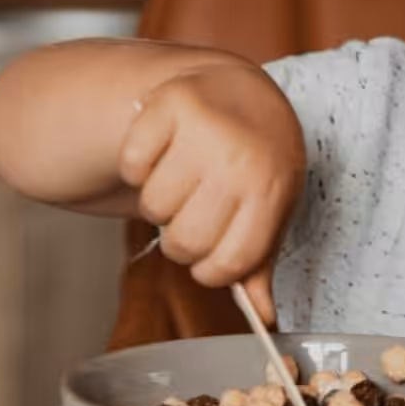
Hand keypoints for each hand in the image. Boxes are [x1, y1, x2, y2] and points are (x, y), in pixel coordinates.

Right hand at [117, 60, 304, 323]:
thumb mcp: (270, 207)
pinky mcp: (168, 105)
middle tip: (195, 211)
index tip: (213, 255)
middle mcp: (240, 158)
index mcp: (272, 190)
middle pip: (185, 242)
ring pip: (154, 207)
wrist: (240, 88)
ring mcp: (205, 129)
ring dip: (161, 202)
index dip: (212, 271)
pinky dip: (139, 165)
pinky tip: (164, 151)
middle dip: (183, 239)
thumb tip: (264, 317)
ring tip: (182, 178)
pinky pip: (132, 165)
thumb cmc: (257, 159)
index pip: (228, 263)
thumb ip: (259, 261)